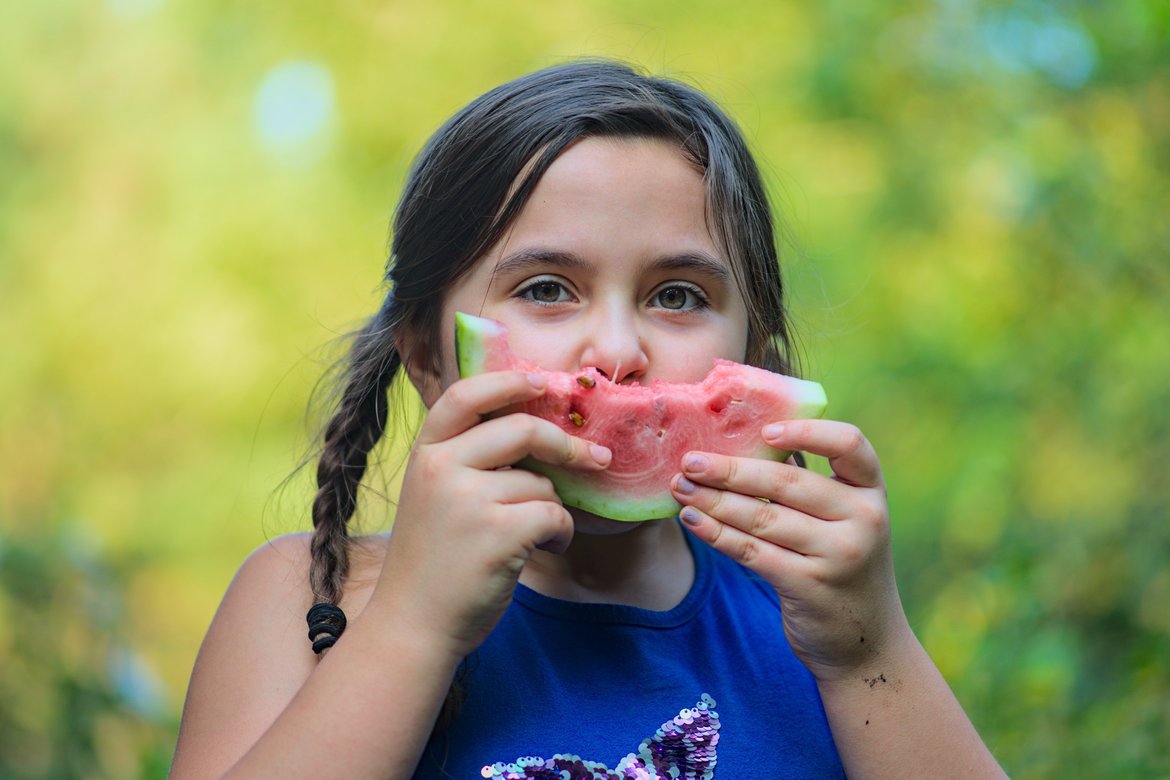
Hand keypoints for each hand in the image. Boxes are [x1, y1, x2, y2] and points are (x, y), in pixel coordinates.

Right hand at [370, 371, 610, 659]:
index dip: (508, 381)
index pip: (465, 395)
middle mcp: (441, 468)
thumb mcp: (434, 497)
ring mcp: (468, 500)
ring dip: (553, 508)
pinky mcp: (498, 533)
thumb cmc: (433, 563)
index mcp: (425, 454)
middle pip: (522, 429)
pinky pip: (554, 514)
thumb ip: (467, 461)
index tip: (543, 383)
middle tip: (597, 456)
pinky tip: (547, 547)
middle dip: (566, 443)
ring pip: (542, 482)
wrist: (413, 627)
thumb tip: (537, 429)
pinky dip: (560, 531)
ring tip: (538, 534)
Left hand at [669, 419, 906, 681]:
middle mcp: (863, 519)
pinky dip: (716, 533)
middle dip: (730, 470)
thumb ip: (810, 486)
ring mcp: (839, 555)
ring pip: (761, 517)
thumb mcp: (845, 521)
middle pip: (787, 482)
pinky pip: (751, 551)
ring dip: (714, 500)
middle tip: (690, 460)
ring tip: (680, 487)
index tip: (765, 431)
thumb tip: (737, 445)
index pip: (849, 444)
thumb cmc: (841, 565)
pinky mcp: (809, 586)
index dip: (807, 431)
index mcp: (871, 492)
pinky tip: (691, 519)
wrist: (865, 642)